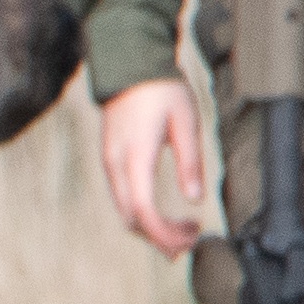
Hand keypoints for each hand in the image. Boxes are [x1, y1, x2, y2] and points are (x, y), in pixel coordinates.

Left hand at [0, 0, 81, 150]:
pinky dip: (44, 93)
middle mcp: (50, 35)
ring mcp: (67, 32)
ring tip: (1, 126)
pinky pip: (64, 73)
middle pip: (36, 99)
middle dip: (10, 125)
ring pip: (53, 89)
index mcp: (21, 28)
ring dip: (28, 113)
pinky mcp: (73, 29)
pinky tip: (26, 100)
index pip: (15, 92)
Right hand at [97, 77, 209, 256]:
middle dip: (160, 238)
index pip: (144, 211)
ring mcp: (109, 163)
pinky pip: (122, 198)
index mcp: (136, 156)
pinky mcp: (110, 160)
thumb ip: (190, 162)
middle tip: (191, 239)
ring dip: (151, 228)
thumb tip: (194, 198)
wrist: (130, 64)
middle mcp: (116, 164)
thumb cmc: (161, 90)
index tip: (192, 236)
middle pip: (132, 219)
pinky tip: (162, 212)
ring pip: (124, 211)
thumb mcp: (186, 122)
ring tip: (181, 230)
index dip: (166, 233)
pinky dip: (142, 214)